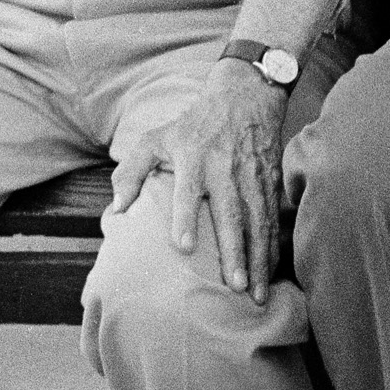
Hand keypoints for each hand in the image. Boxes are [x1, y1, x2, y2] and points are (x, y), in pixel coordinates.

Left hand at [110, 61, 288, 301]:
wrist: (246, 96)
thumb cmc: (194, 123)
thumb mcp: (157, 137)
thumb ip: (132, 170)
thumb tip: (116, 208)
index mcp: (195, 159)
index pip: (189, 191)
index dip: (186, 217)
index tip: (183, 247)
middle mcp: (225, 170)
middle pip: (231, 215)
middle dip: (235, 251)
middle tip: (235, 286)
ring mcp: (251, 178)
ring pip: (258, 223)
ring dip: (259, 258)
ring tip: (256, 293)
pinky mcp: (270, 183)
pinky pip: (273, 219)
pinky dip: (273, 248)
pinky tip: (271, 273)